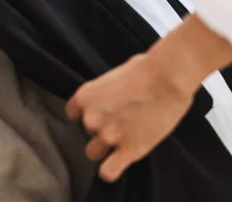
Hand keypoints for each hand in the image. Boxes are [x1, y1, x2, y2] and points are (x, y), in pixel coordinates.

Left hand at [66, 54, 193, 182]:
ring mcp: (108, 136)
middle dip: (101, 128)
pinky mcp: (128, 151)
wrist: (167, 79)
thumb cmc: (146, 68)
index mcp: (85, 96)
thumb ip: (107, 91)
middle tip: (120, 120)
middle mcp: (91, 118)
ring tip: (122, 138)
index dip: (87, 112)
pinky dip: (111, 169)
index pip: (73, 113)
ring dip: (105, 148)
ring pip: (93, 153)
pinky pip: (108, 172)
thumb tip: (113, 96)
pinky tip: (119, 161)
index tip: (101, 111)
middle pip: (87, 131)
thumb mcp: (116, 73)